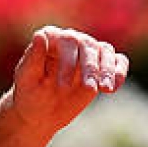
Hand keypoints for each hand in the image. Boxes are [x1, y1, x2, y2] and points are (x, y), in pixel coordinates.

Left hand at [7, 26, 128, 134]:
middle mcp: (71, 39)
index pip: (66, 41)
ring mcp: (88, 52)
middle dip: (90, 68)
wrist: (39, 111)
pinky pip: (118, 61)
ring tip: (106, 89)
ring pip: (106, 51)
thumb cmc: (29, 92)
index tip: (62, 85)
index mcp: (51, 37)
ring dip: (108, 70)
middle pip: (88, 45)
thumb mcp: (27, 77)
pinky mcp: (101, 66)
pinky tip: (113, 87)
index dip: (67, 61)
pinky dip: (119, 72)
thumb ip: (34, 56)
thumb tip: (40, 35)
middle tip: (89, 89)